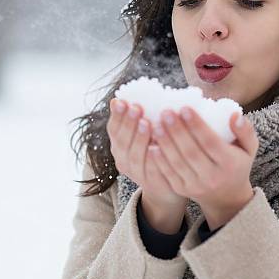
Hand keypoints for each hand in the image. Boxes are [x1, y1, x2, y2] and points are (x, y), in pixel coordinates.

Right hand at [106, 98, 187, 213]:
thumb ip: (141, 118)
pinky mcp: (152, 183)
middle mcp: (122, 160)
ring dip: (139, 138)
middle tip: (136, 107)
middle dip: (128, 123)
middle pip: (122, 141)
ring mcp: (136, 173)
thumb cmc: (156, 151)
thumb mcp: (145, 134)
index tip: (122, 100)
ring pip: (134, 156)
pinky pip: (151, 170)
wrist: (165, 185)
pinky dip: (153, 159)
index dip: (117, 115)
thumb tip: (134, 93)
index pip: (113, 129)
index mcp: (119, 145)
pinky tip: (157, 147)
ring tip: (147, 123)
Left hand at [148, 106, 258, 228]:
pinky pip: (168, 173)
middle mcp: (212, 176)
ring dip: (165, 142)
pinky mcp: (182, 189)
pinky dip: (159, 159)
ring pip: (177, 162)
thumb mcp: (249, 148)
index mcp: (229, 163)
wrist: (227, 196)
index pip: (210, 142)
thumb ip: (245, 130)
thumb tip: (235, 115)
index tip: (184, 108)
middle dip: (177, 131)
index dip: (196, 125)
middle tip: (166, 112)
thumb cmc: (237, 164)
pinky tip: (151, 143)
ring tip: (156, 124)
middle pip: (191, 152)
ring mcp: (196, 185)